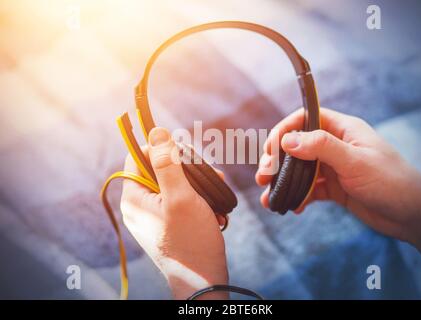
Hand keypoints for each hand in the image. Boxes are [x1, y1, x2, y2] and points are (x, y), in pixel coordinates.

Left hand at [120, 127, 228, 298]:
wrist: (203, 282)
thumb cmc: (191, 241)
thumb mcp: (181, 197)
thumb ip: (168, 163)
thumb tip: (157, 132)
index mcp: (134, 198)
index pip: (137, 157)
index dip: (158, 148)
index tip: (183, 152)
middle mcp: (140, 206)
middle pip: (158, 169)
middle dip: (186, 169)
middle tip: (209, 175)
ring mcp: (154, 217)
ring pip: (173, 185)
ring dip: (197, 185)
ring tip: (216, 193)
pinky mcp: (168, 225)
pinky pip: (180, 201)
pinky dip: (197, 200)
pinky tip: (213, 208)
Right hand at [256, 108, 420, 284]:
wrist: (412, 215)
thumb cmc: (391, 181)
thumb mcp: (354, 161)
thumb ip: (320, 147)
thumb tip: (287, 140)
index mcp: (343, 130)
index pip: (305, 119)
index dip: (285, 130)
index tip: (271, 148)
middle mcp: (335, 146)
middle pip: (297, 146)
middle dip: (277, 160)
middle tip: (263, 175)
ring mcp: (334, 168)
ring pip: (300, 170)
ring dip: (284, 182)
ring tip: (269, 197)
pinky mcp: (334, 188)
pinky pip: (309, 189)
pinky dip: (298, 197)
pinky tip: (292, 207)